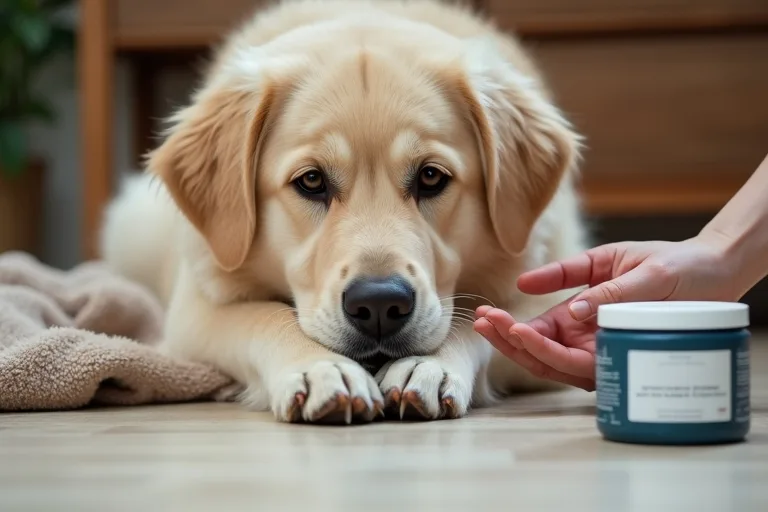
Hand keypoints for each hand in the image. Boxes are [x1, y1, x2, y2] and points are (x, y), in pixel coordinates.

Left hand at [473, 233, 741, 389]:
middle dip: (511, 343)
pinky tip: (499, 314)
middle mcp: (598, 350)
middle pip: (545, 360)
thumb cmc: (680, 273)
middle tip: (484, 320)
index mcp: (613, 345)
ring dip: (510, 337)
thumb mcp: (643, 273)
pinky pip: (550, 334)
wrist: (703, 269)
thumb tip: (573, 310)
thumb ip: (607, 292)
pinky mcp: (584, 326)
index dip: (539, 347)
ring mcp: (589, 342)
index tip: (516, 329)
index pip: (566, 359)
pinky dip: (523, 327)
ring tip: (483, 317)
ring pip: (542, 352)